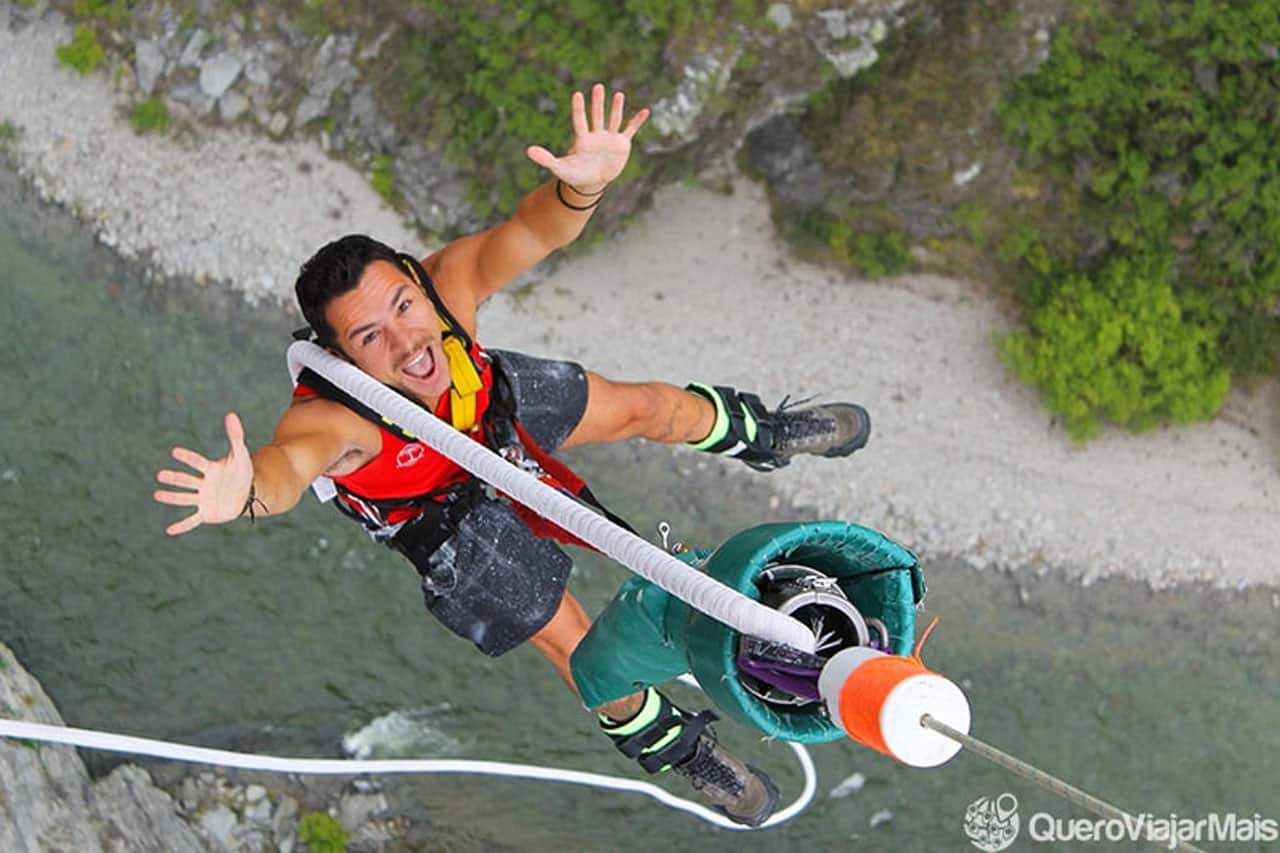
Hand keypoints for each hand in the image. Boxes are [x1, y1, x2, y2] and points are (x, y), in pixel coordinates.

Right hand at [154, 412, 253, 535]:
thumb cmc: (241, 473)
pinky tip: (169, 530)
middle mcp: (203, 484)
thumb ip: (236, 436)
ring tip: (157, 494)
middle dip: (175, 479)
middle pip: (187, 480)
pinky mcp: (206, 513)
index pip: (198, 462)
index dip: (188, 457)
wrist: (246, 494)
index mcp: (210, 469)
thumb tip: (231, 414)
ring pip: (185, 498)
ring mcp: (203, 499)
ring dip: (172, 497)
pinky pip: (192, 520)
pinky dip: (182, 526)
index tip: (175, 452)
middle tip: (161, 475)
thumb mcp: (241, 455)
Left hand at [526, 83, 648, 194]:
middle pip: (596, 116)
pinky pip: (630, 130)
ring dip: (616, 108)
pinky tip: (645, 111)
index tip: (577, 95)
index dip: (579, 109)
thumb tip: (528, 151)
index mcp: (581, 139)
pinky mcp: (621, 144)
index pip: (579, 121)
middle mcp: (596, 135)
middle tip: (598, 87)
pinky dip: (637, 121)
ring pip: (613, 120)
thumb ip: (545, 159)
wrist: (591, 182)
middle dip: (598, 103)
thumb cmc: (574, 174)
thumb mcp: (560, 168)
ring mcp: (609, 138)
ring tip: (618, 94)